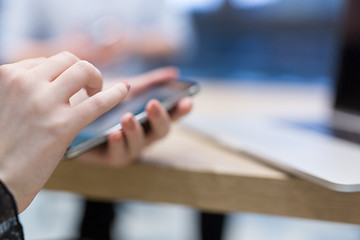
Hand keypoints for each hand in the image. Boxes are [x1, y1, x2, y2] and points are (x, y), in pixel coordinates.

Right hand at [0, 52, 129, 211]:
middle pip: (68, 60)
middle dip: (83, 71)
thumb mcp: (5, 105)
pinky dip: (115, 94)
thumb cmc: (2, 146)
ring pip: (84, 71)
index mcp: (7, 76)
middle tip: (88, 87)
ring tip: (96, 93)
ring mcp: (44, 103)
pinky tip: (124, 91)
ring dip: (96, 79)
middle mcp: (24, 83)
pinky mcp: (62, 125)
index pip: (46, 61)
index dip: (62, 73)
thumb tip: (52, 81)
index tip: (69, 87)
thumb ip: (22, 90)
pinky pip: (98, 102)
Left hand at [76, 67, 192, 166]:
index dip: (181, 110)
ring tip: (127, 117)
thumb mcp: (125, 88)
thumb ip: (149, 83)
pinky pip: (118, 155)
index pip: (172, 115)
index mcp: (150, 119)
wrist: (71, 110)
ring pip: (140, 144)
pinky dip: (118, 144)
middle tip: (152, 104)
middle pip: (161, 131)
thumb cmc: (102, 100)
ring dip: (135, 130)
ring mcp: (129, 147)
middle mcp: (144, 134)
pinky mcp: (111, 157)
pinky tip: (114, 133)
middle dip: (159, 118)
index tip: (187, 100)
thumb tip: (174, 72)